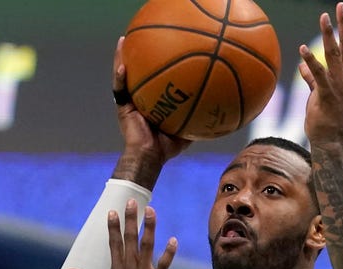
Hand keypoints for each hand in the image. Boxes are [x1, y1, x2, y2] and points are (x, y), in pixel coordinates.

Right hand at [68, 199, 175, 268]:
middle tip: (132, 202)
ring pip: (147, 246)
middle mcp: (130, 268)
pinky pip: (165, 265)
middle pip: (130, 238)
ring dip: (149, 227)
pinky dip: (169, 253)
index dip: (113, 226)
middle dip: (131, 219)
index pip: (114, 243)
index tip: (112, 211)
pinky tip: (173, 240)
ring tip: (151, 211)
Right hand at [111, 37, 191, 188]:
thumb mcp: (189, 128)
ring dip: (122, 58)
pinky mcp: (122, 108)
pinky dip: (120, 77)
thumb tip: (223, 108)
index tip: (161, 47)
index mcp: (153, 101)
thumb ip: (201, 116)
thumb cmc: (168, 147)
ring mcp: (130, 102)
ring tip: (122, 41)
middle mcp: (140, 99)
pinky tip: (123, 66)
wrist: (150, 157)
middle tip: (140, 37)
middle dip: (137, 54)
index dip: (155, 63)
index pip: (154, 78)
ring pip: (124, 75)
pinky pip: (119, 89)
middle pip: (138, 71)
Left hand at [298, 2, 342, 145]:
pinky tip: (303, 49)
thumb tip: (303, 67)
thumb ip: (312, 80)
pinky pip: (318, 75)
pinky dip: (311, 61)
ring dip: (328, 35)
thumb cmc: (324, 119)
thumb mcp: (319, 95)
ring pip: (334, 56)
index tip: (342, 13)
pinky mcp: (327, 96)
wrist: (329, 141)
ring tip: (324, 18)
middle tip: (340, 6)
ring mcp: (340, 88)